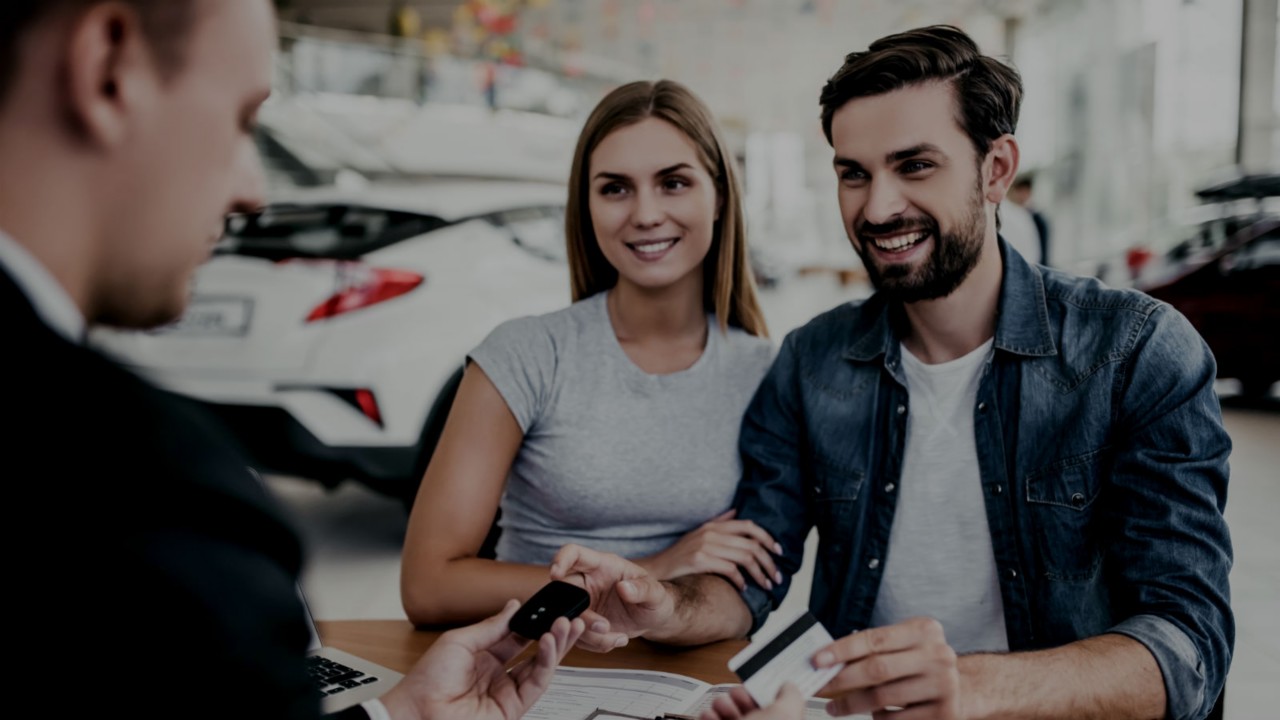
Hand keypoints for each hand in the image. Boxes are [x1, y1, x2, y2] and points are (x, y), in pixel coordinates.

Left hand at [378, 599, 585, 719]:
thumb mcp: (460, 641)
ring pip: (541, 667)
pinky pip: (536, 683)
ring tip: (566, 625)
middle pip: (533, 650)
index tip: (549, 607)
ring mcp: (505, 691)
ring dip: (556, 645)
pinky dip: (546, 662)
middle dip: (553, 633)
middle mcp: (497, 673)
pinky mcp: (513, 708)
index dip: (534, 622)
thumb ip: (492, 627)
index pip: (517, 636)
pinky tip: (549, 643)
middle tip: (568, 616)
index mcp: (483, 655)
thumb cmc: (427, 680)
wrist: (418, 711)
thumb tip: (513, 607)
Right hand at [549, 544, 675, 652]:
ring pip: (569, 619)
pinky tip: (616, 640)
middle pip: (564, 591)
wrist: (653, 619)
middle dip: (580, 614)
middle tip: (604, 627)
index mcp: (601, 565)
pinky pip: (578, 636)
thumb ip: (642, 589)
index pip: (574, 553)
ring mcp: (583, 603)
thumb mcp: (655, 594)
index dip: (560, 559)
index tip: (555, 573)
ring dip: (591, 635)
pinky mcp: (583, 623)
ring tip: (619, 637)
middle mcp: (587, 582)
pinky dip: (595, 644)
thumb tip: (625, 588)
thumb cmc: (654, 598)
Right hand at [640, 510, 782, 590]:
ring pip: (745, 557)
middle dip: (769, 562)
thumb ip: (719, 522)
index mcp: (713, 525)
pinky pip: (730, 569)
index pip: (749, 525)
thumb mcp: (698, 534)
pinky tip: (744, 588)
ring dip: (760, 573)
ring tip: (766, 585)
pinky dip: (741, 580)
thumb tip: (737, 512)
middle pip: (751, 544)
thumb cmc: (679, 556)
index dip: (768, 538)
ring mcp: (705, 545)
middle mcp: (711, 533)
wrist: (655, 570)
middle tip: (777, 577)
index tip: (779, 552)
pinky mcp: (699, 560)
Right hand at [701, 683, 804, 719]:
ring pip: (725, 710)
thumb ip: (791, 696)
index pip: (770, 704)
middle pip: (745, 705)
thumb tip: (789, 685)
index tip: (759, 688)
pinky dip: (708, 716)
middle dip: (740, 697)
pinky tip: (712, 718)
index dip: (763, 692)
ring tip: (724, 709)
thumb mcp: (786, 714)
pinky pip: (708, 718)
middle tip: (741, 700)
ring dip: (722, 704)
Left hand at [814, 617, 959, 718]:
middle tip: (820, 688)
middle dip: (841, 680)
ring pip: (883, 698)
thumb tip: (828, 661)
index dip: (841, 650)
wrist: (964, 688)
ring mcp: (944, 685)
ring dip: (852, 705)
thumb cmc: (921, 664)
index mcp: (924, 630)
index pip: (873, 639)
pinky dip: (877, 719)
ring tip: (836, 707)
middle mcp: (938, 655)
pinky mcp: (944, 713)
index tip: (817, 660)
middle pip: (877, 669)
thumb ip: (873, 649)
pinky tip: (871, 715)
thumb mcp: (904, 645)